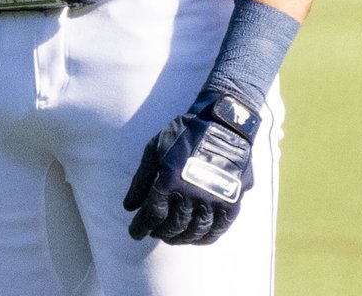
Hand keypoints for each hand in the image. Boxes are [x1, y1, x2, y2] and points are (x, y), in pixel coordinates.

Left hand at [123, 92, 259, 245]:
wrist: (222, 124)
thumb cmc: (184, 134)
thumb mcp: (155, 148)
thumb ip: (141, 179)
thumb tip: (129, 207)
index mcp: (169, 179)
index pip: (152, 214)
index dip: (141, 227)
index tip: (135, 233)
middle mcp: (191, 193)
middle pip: (173, 226)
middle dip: (160, 232)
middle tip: (156, 232)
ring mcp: (213, 200)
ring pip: (193, 231)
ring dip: (180, 238)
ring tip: (174, 236)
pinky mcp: (232, 203)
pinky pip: (217, 230)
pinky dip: (204, 238)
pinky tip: (197, 237)